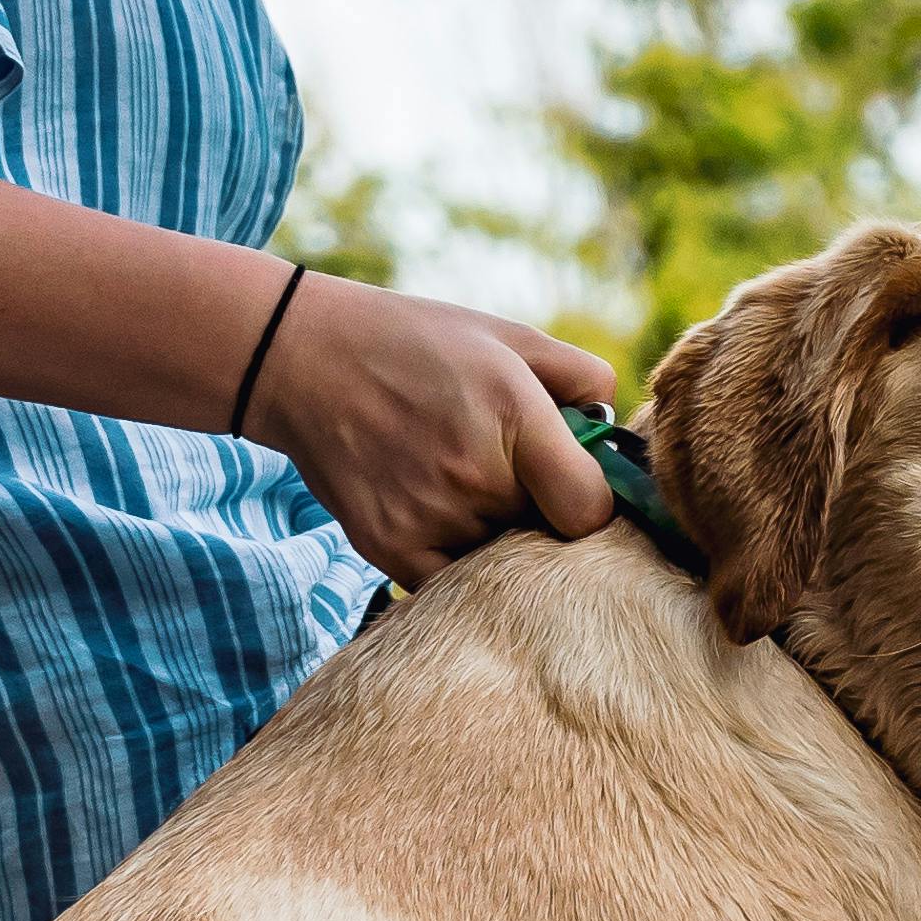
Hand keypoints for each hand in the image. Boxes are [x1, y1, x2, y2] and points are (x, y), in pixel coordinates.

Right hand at [248, 276, 621, 586]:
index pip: (589, 511)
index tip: (570, 487)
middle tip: (504, 474)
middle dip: (538, 514)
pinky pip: (450, 583)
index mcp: (516, 416)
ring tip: (457, 482)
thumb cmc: (417, 344)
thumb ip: (582, 377)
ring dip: (494, 536)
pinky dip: (454, 560)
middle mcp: (475, 475)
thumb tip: (616, 434)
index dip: (591, 504)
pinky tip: (435, 511)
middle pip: (544, 538)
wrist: (304, 359)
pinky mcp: (390, 549)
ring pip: (499, 562)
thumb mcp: (508, 337)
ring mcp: (430, 518)